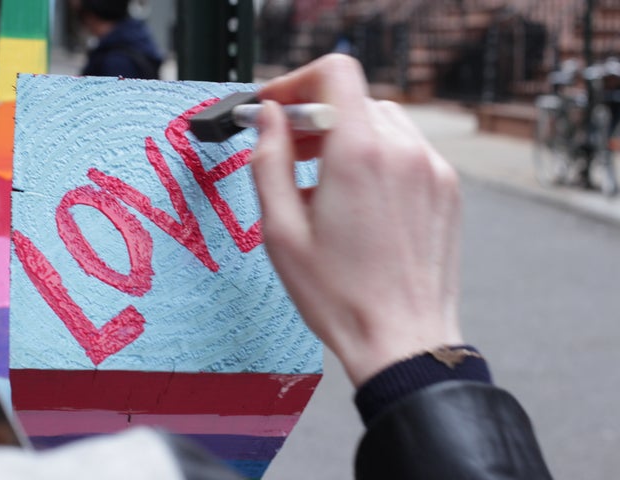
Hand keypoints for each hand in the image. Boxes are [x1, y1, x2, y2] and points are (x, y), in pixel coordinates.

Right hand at [251, 54, 462, 386]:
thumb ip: (269, 162)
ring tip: (324, 180)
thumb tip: (267, 118)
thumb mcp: (281, 231)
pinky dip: (378, 156)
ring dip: (348, 136)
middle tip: (291, 152)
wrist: (403, 340)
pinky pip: (407, 150)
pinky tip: (360, 198)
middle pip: (355, 98)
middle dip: (316, 117)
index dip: (298, 82)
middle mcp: (404, 151)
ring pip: (383, 122)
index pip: (335, 73)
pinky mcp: (447, 190)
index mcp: (360, 154)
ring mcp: (432, 170)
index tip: (277, 107)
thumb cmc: (340, 296)